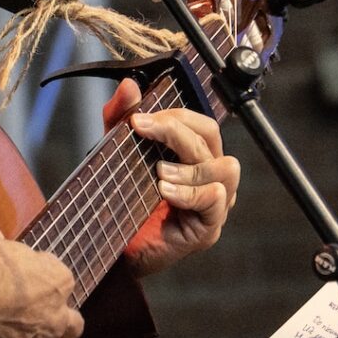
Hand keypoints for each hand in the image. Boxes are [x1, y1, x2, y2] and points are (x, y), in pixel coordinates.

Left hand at [104, 79, 239, 276]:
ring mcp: (215, 204)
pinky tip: (165, 192)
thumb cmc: (121, 205)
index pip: (201, 125)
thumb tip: (129, 86)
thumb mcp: (116, 154)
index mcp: (195, 158)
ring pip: (225, 169)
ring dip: (189, 166)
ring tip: (158, 172)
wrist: (112, 252)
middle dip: (177, 131)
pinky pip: (215, 201)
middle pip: (212, 139)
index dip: (175, 116)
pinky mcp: (208, 229)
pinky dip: (190, 193)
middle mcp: (211, 178)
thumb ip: (120, 119)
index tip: (139, 118)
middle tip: (144, 131)